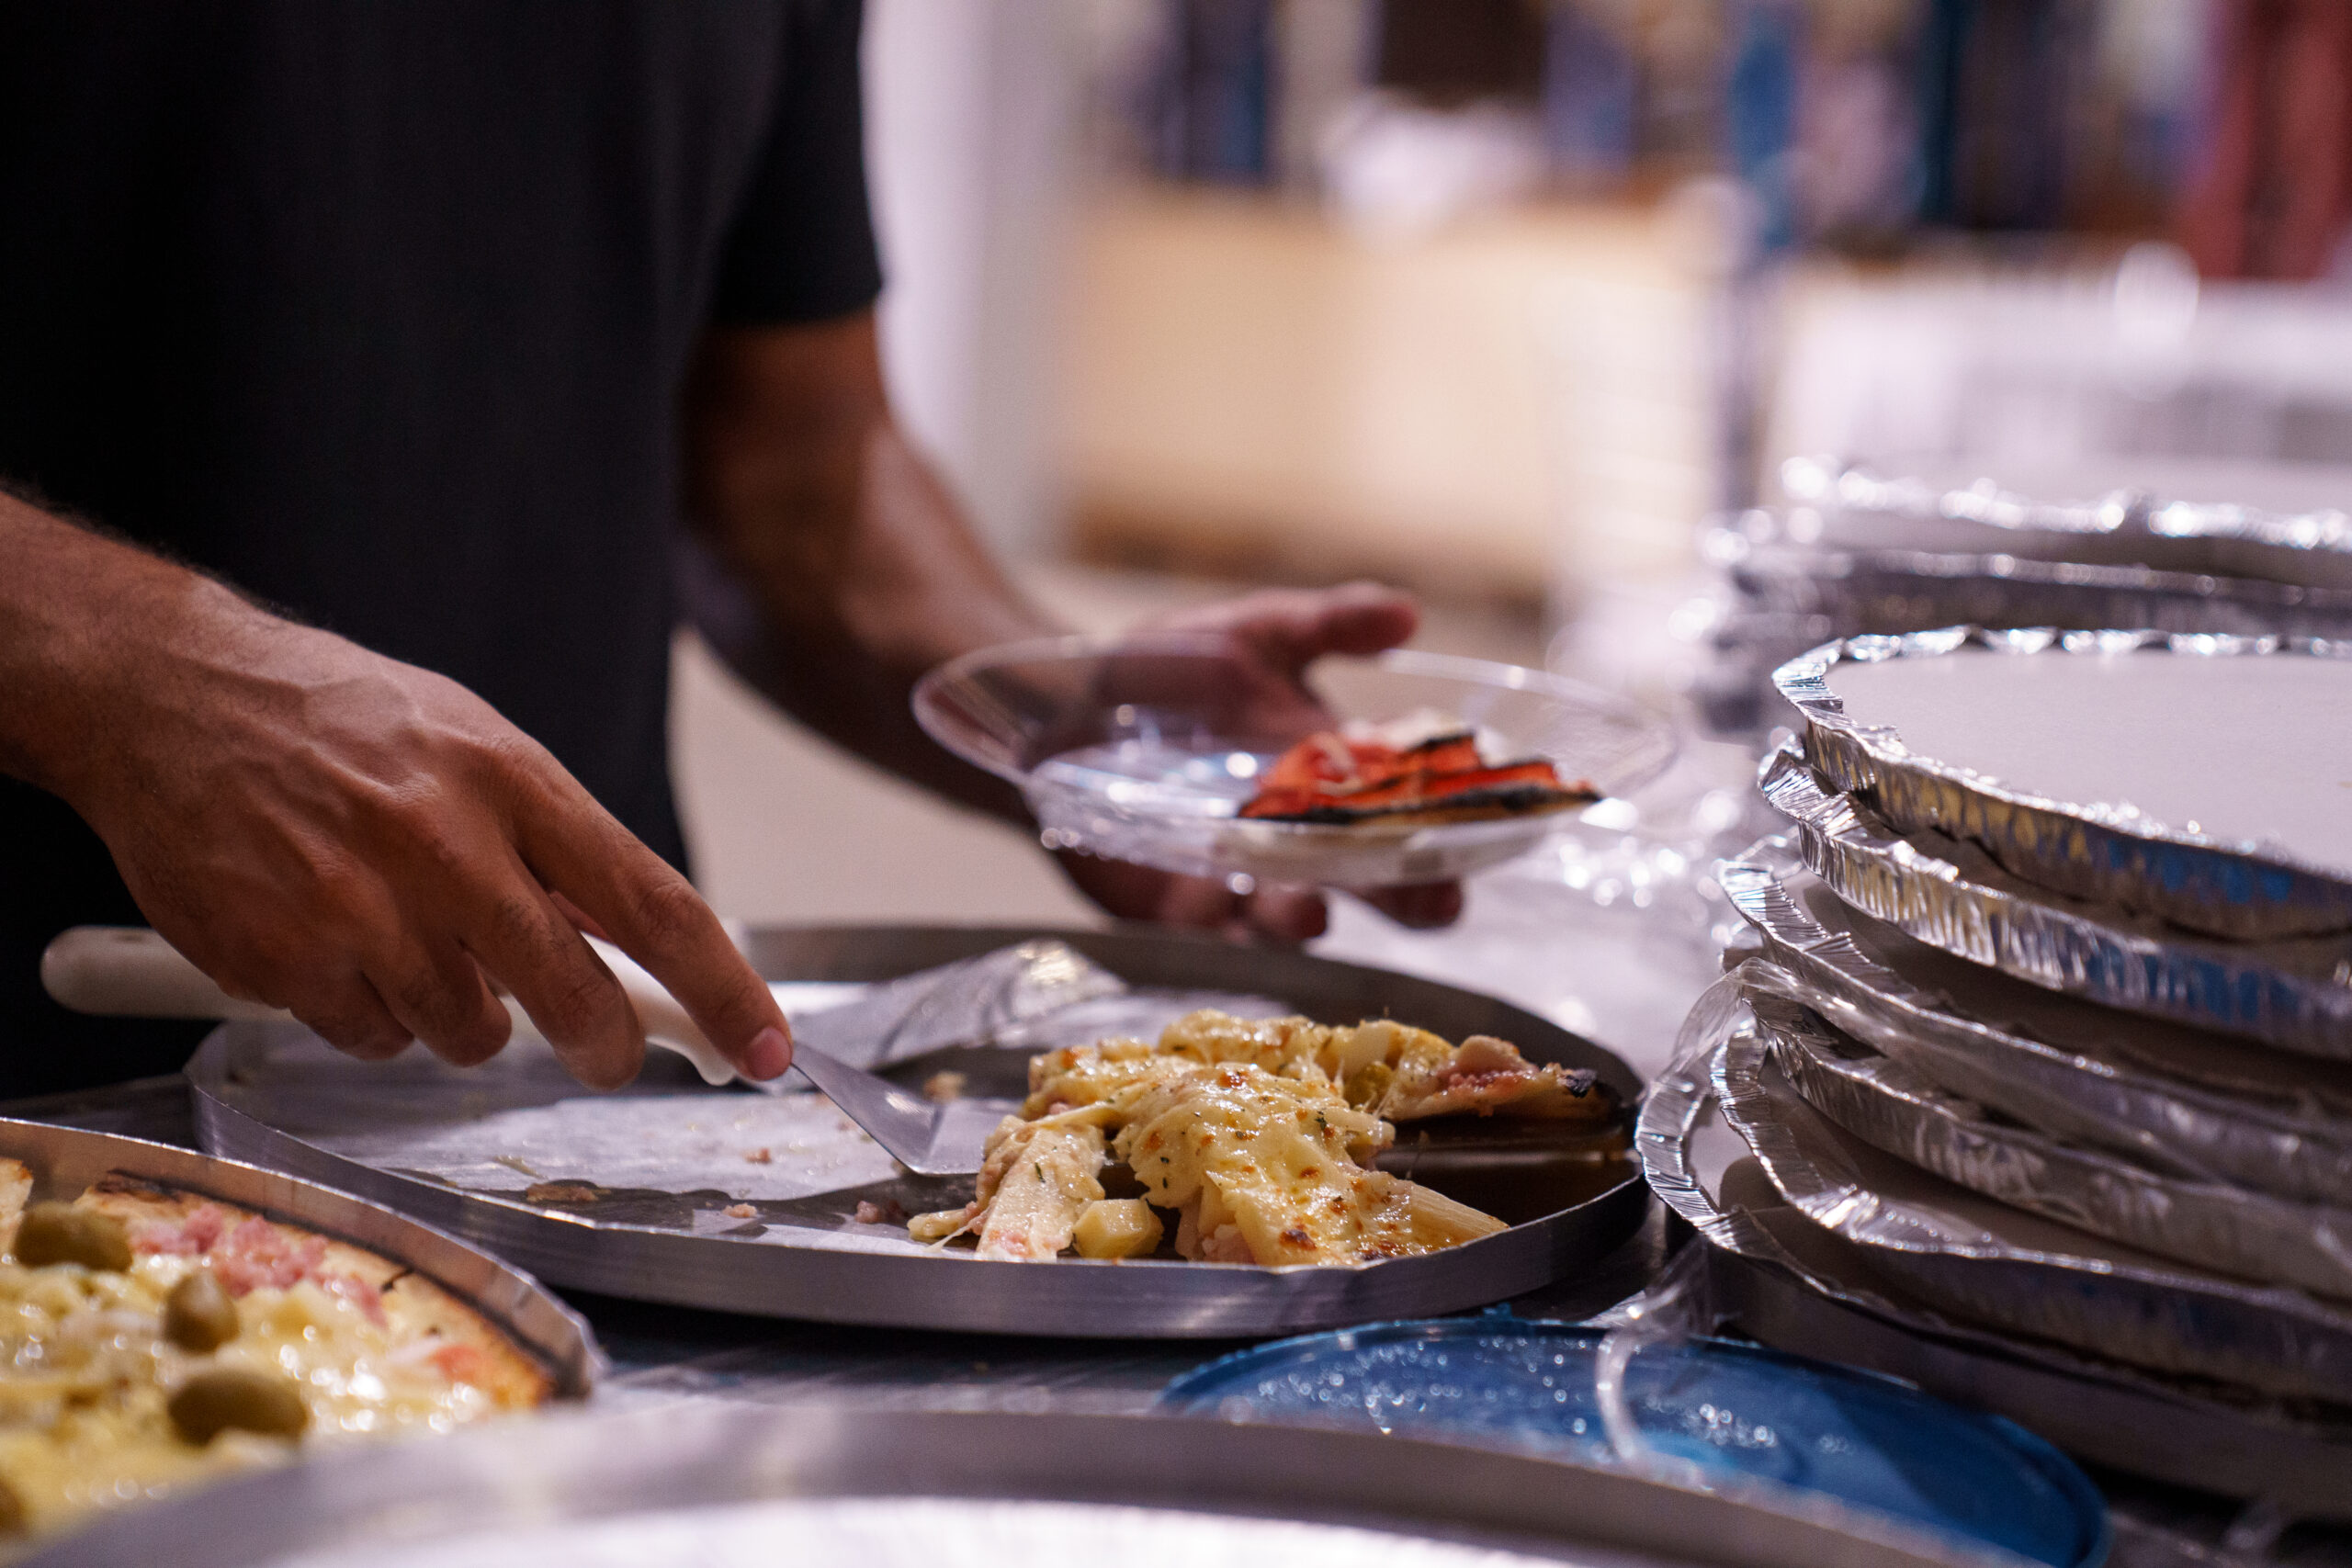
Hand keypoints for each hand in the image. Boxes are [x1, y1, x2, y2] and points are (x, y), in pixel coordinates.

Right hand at [35, 553, 790, 1089]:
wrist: (168, 696)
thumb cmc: (338, 721)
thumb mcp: (471, 743)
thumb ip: (554, 844)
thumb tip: (641, 946)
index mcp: (510, 778)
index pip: (651, 903)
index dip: (722, 990)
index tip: (763, 1049)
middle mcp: (441, 843)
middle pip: (572, 995)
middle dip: (602, 1041)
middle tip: (602, 1047)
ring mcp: (356, 907)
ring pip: (466, 1032)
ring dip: (457, 1012)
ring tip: (405, 932)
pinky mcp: (282, 961)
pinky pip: (372, 1039)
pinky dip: (370, 1013)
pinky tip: (334, 941)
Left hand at [1053, 583, 1464, 942]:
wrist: (1065, 704)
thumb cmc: (1172, 666)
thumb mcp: (1254, 632)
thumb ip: (1328, 624)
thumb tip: (1408, 610)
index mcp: (1338, 779)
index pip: (1417, 819)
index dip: (1455, 833)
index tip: (1481, 835)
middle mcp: (1303, 841)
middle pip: (1379, 887)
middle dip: (1412, 898)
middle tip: (1433, 898)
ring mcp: (1245, 880)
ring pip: (1297, 919)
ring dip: (1309, 916)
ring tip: (1312, 908)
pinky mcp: (1180, 908)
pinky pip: (1214, 934)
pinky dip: (1224, 932)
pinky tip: (1226, 918)